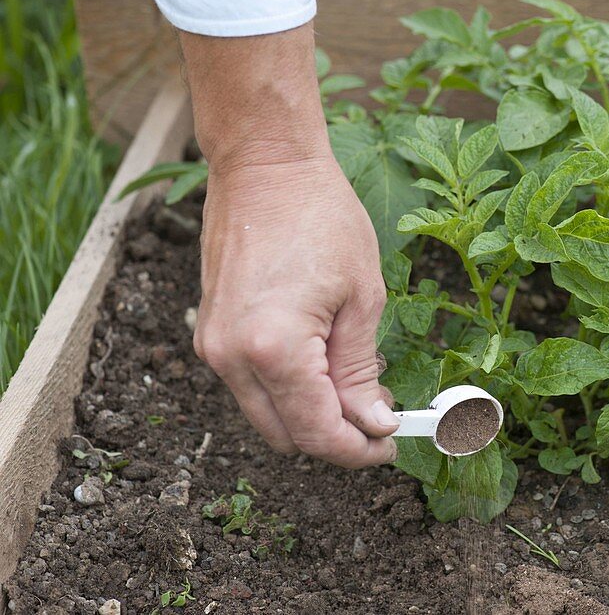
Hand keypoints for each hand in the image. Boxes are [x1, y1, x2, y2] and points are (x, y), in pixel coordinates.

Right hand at [178, 23, 397, 467]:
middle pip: (288, 436)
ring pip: (268, 416)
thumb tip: (374, 423)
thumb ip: (362, 371)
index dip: (359, 450)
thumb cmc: (320, 217)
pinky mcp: (210, 333)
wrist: (264, 165)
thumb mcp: (363, 297)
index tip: (391, 444)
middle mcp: (232, 358)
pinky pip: (252, 386)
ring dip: (313, 415)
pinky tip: (325, 363)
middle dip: (337, 437)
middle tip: (382, 416)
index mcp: (274, 350)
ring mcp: (213, 347)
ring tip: (360, 385)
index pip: (318, 432)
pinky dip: (290, 390)